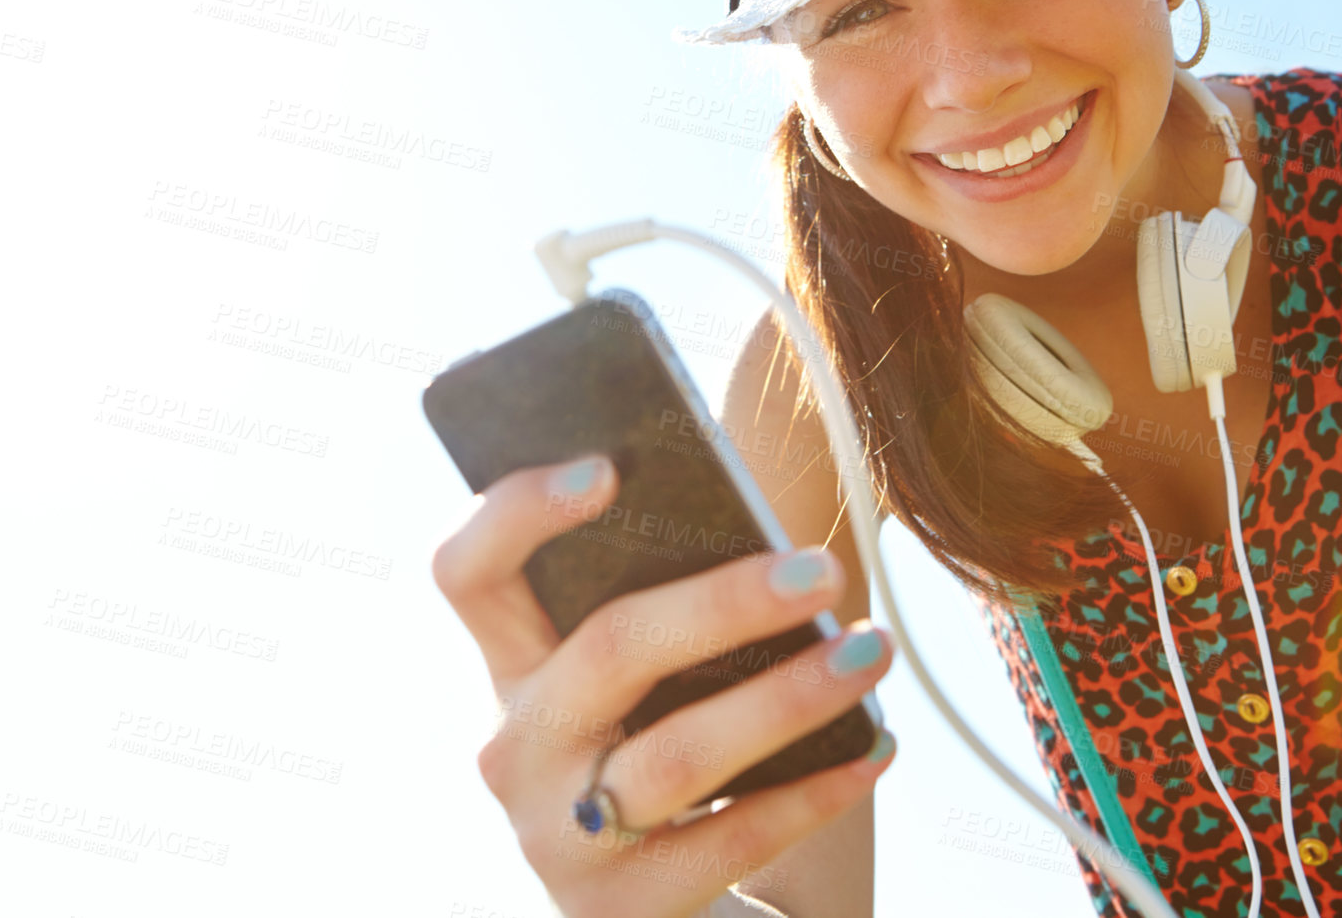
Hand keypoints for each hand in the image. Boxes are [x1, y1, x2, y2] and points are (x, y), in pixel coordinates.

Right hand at [432, 454, 895, 917]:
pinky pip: (727, 843)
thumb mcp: (635, 673)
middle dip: (722, 604)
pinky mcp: (615, 908)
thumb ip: (661, 599)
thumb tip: (769, 536)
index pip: (467, 571)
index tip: (609, 467)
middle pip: (604, 652)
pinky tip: (874, 746)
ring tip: (870, 652)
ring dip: (785, 698)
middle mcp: (518, 745)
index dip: (520, 512)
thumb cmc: (656, 736)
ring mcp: (556, 834)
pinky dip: (812, 791)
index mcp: (512, 661)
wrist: (648, 893)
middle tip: (822, 569)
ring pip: (674, 755)